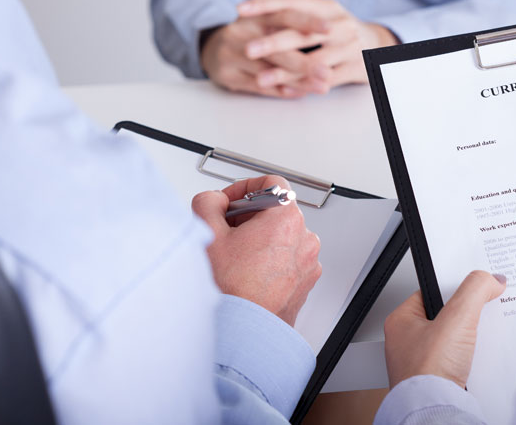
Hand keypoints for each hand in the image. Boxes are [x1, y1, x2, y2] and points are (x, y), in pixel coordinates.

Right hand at [192, 175, 321, 325]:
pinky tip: (247, 273)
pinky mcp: (304, 282)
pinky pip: (287, 259)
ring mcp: (307, 262)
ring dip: (258, 239)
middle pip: (276, 211)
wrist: (244, 332)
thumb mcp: (207, 233)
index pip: (272, 183)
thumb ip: (208, 202)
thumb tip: (215, 201)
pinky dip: (269, 260)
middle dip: (248, 217)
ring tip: (235, 257)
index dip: (245, 187)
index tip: (231, 201)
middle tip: (226, 231)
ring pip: (281, 236)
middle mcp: (304, 238)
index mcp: (287, 219)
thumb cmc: (232, 290)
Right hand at [200, 0, 331, 97]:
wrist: (213, 48)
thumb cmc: (253, 29)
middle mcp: (240, 33)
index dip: (307, 21)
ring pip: (269, 71)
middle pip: (276, 49)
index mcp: (255, 15)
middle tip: (329, 71)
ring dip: (298, 80)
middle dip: (305, 62)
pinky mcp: (229, 76)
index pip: (282, 15)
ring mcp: (232, 56)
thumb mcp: (272, 11)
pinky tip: (302, 93)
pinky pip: (259, 87)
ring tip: (323, 86)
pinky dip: (282, 90)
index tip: (330, 28)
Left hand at [237, 0, 398, 91]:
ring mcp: (350, 47)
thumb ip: (296, 5)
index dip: (265, 4)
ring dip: (285, 71)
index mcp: (328, 6)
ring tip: (260, 79)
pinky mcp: (355, 68)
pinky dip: (303, 85)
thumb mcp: (323, 12)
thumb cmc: (340, 29)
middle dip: (273, 42)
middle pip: (302, 33)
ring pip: (313, 61)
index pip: (293, 1)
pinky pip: (325, 80)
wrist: (379, 47)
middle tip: (247, 49)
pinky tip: (283, 90)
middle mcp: (340, 25)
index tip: (240, 9)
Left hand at [383, 271, 505, 388]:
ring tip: (480, 339)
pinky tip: (478, 361)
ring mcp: (421, 362)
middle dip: (466, 316)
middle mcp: (407, 342)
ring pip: (453, 341)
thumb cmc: (428, 372)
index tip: (473, 285)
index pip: (431, 292)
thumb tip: (490, 279)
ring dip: (470, 340)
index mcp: (401, 321)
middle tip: (480, 313)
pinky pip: (457, 362)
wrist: (434, 412)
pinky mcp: (436, 380)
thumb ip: (474, 290)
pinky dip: (470, 360)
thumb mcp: (456, 318)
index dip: (454, 287)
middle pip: (445, 316)